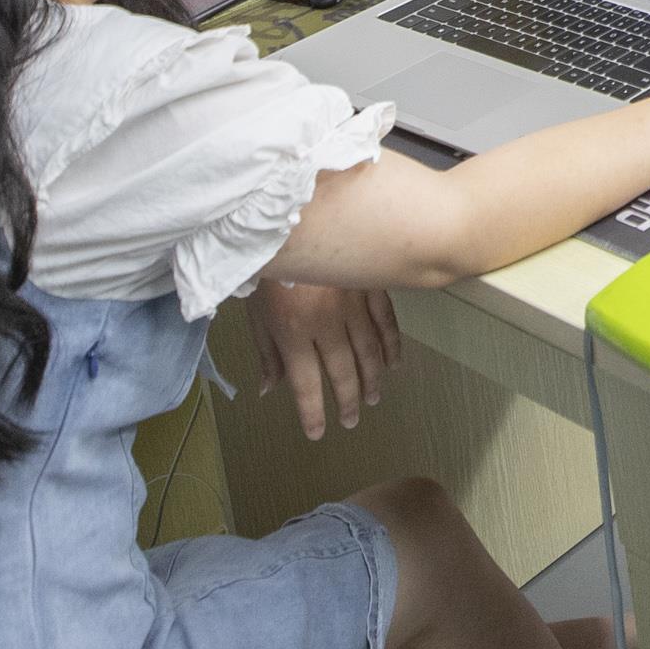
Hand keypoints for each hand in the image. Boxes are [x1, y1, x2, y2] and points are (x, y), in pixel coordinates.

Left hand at [254, 279, 401, 440]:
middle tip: (353, 420)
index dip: (312, 413)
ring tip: (374, 398)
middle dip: (347, 401)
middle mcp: (326, 323)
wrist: (289, 216)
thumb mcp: (254, 311)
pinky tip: (394, 362)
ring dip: (373, 379)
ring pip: (369, 351)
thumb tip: (268, 390)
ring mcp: (352, 304)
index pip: (305, 385)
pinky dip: (392, 343)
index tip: (317, 432)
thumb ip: (265, 353)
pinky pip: (386, 320)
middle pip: (342, 372)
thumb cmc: (267, 266)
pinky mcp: (369, 285)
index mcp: (293, 332)